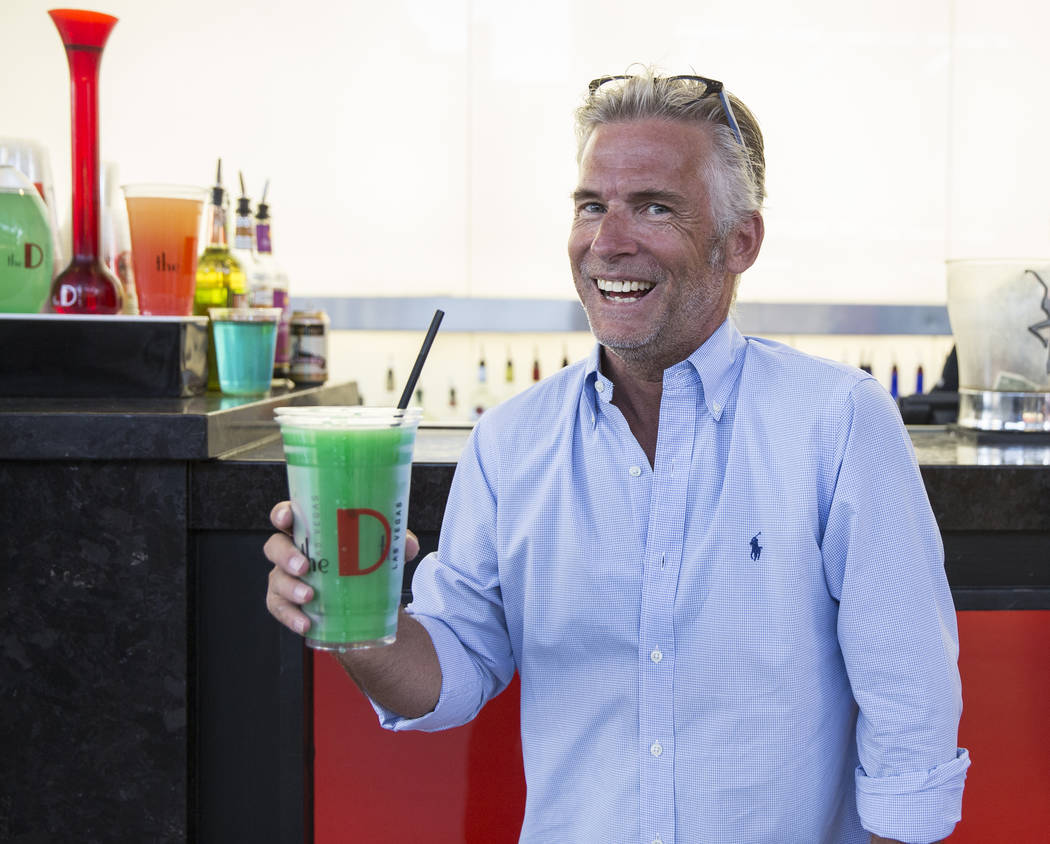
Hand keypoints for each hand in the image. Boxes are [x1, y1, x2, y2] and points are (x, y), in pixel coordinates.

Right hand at [263, 501, 420, 635]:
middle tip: (304, 566)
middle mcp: (294, 551)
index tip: (287, 517)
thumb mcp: (381, 549)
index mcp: (311, 530)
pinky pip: (281, 609)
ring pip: (276, 579)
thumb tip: (406, 545)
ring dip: (290, 588)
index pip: (288, 515)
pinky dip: (292, 617)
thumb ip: (394, 543)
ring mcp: (286, 577)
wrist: (362, 598)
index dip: (282, 514)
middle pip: (275, 546)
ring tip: (309, 596)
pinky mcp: (287, 603)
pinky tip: (306, 623)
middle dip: (285, 555)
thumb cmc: (362, 561)